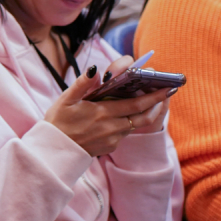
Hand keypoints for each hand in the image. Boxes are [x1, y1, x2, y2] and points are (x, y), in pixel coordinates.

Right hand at [44, 59, 171, 156]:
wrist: (53, 150)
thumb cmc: (57, 122)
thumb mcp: (66, 99)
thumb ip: (82, 84)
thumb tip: (96, 70)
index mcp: (102, 113)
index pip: (136, 104)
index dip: (154, 96)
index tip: (167, 87)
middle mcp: (111, 127)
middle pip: (143, 117)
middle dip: (157, 104)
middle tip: (166, 93)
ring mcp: (112, 139)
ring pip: (135, 125)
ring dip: (144, 114)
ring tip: (148, 102)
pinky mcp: (110, 147)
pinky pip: (124, 133)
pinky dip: (129, 123)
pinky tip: (124, 116)